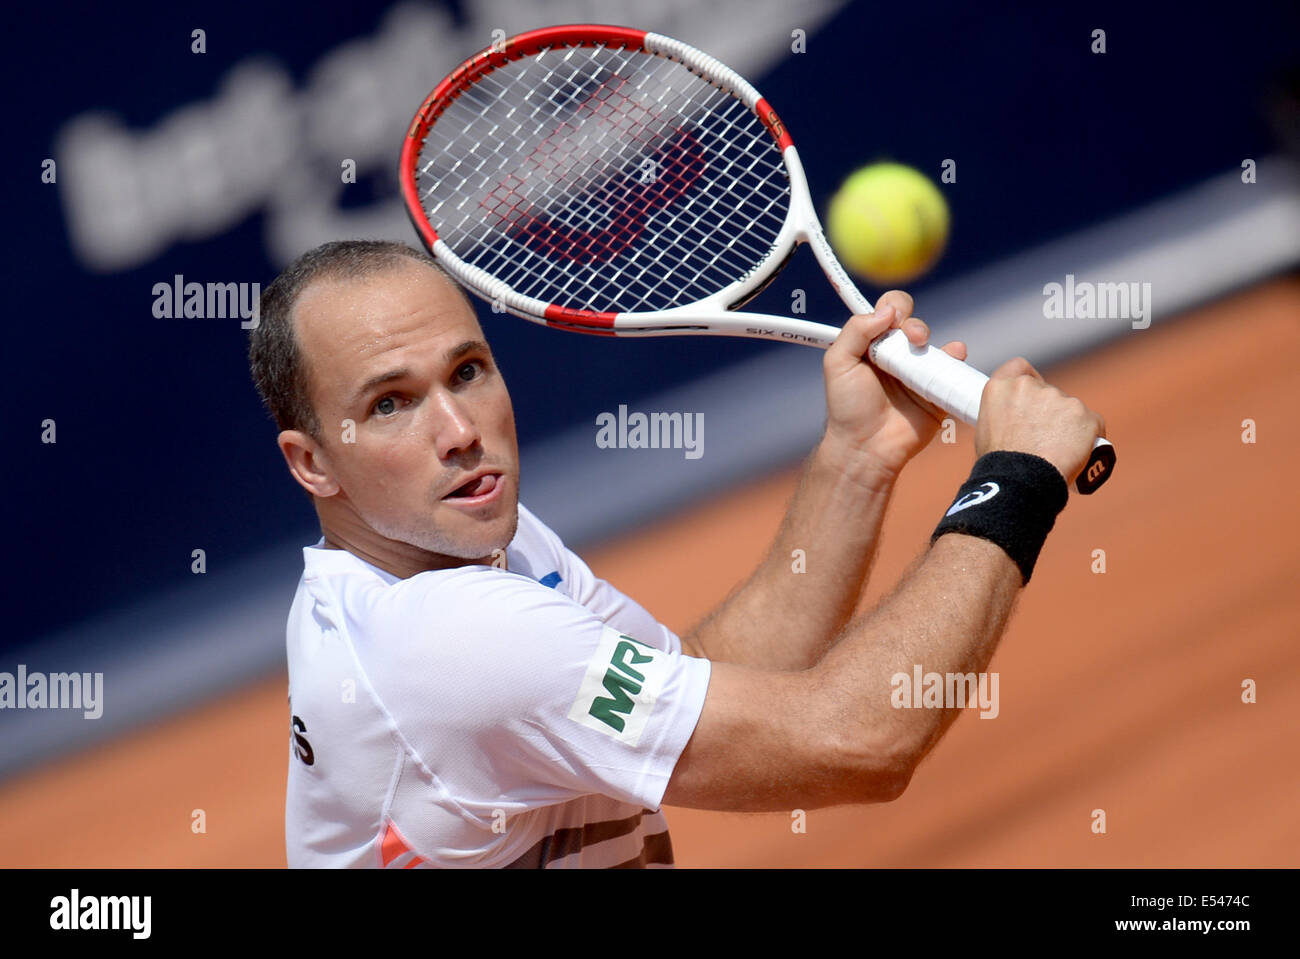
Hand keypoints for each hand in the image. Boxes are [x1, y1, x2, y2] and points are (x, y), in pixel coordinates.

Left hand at [822, 290, 966, 479]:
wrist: (867, 447)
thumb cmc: (848, 408)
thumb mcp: (838, 364)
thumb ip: (855, 331)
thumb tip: (886, 311)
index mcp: (872, 344)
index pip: (888, 312)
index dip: (893, 309)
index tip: (890, 321)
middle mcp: (896, 354)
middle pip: (914, 323)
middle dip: (915, 325)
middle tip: (912, 339)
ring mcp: (917, 371)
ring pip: (934, 342)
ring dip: (933, 340)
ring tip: (924, 351)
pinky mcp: (936, 388)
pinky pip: (952, 366)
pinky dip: (956, 355)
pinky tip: (953, 354)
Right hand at [977, 357, 1105, 483]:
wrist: (1023, 480)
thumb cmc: (1000, 464)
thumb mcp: (986, 431)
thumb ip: (1003, 415)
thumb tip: (1016, 422)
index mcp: (1001, 387)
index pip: (1019, 367)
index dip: (1028, 379)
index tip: (1032, 394)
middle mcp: (1030, 387)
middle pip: (1047, 393)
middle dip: (1048, 412)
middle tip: (1043, 440)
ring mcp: (1061, 399)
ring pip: (1069, 410)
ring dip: (1067, 426)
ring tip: (1057, 453)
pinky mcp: (1085, 416)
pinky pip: (1091, 424)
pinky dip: (1088, 437)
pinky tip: (1077, 454)